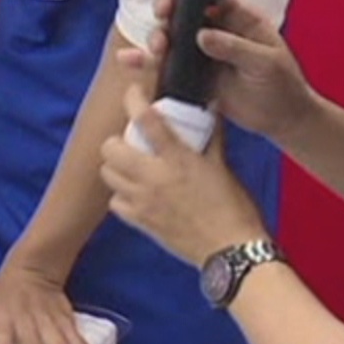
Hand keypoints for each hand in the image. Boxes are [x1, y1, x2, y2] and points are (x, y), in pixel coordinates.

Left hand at [100, 85, 267, 266]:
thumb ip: (212, 136)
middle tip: (130, 141)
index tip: (133, 93)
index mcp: (177, 159)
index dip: (133, 99)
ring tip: (131, 165)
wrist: (232, 251)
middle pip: (110, 148)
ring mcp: (144, 201)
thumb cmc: (234, 208)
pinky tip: (134, 192)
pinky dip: (120, 194)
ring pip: (108, 174)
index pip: (146, 119)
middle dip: (116, 140)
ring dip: (115, 166)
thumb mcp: (223, 166)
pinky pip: (115, 202)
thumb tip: (211, 107)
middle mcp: (154, 177)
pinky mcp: (141, 222)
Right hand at [117, 0, 318, 141]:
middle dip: (168, 8)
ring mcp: (202, 53)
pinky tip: (129, 59)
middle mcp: (216, 31)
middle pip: (184, 11)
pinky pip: (165, 66)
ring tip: (159, 45)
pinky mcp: (192, 75)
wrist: (282, 119)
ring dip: (158, 35)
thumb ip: (235, 47)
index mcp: (240, 18)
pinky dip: (145, 62)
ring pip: (171, 36)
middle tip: (164, 13)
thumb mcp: (266, 62)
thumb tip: (203, 35)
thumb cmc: (283, 84)